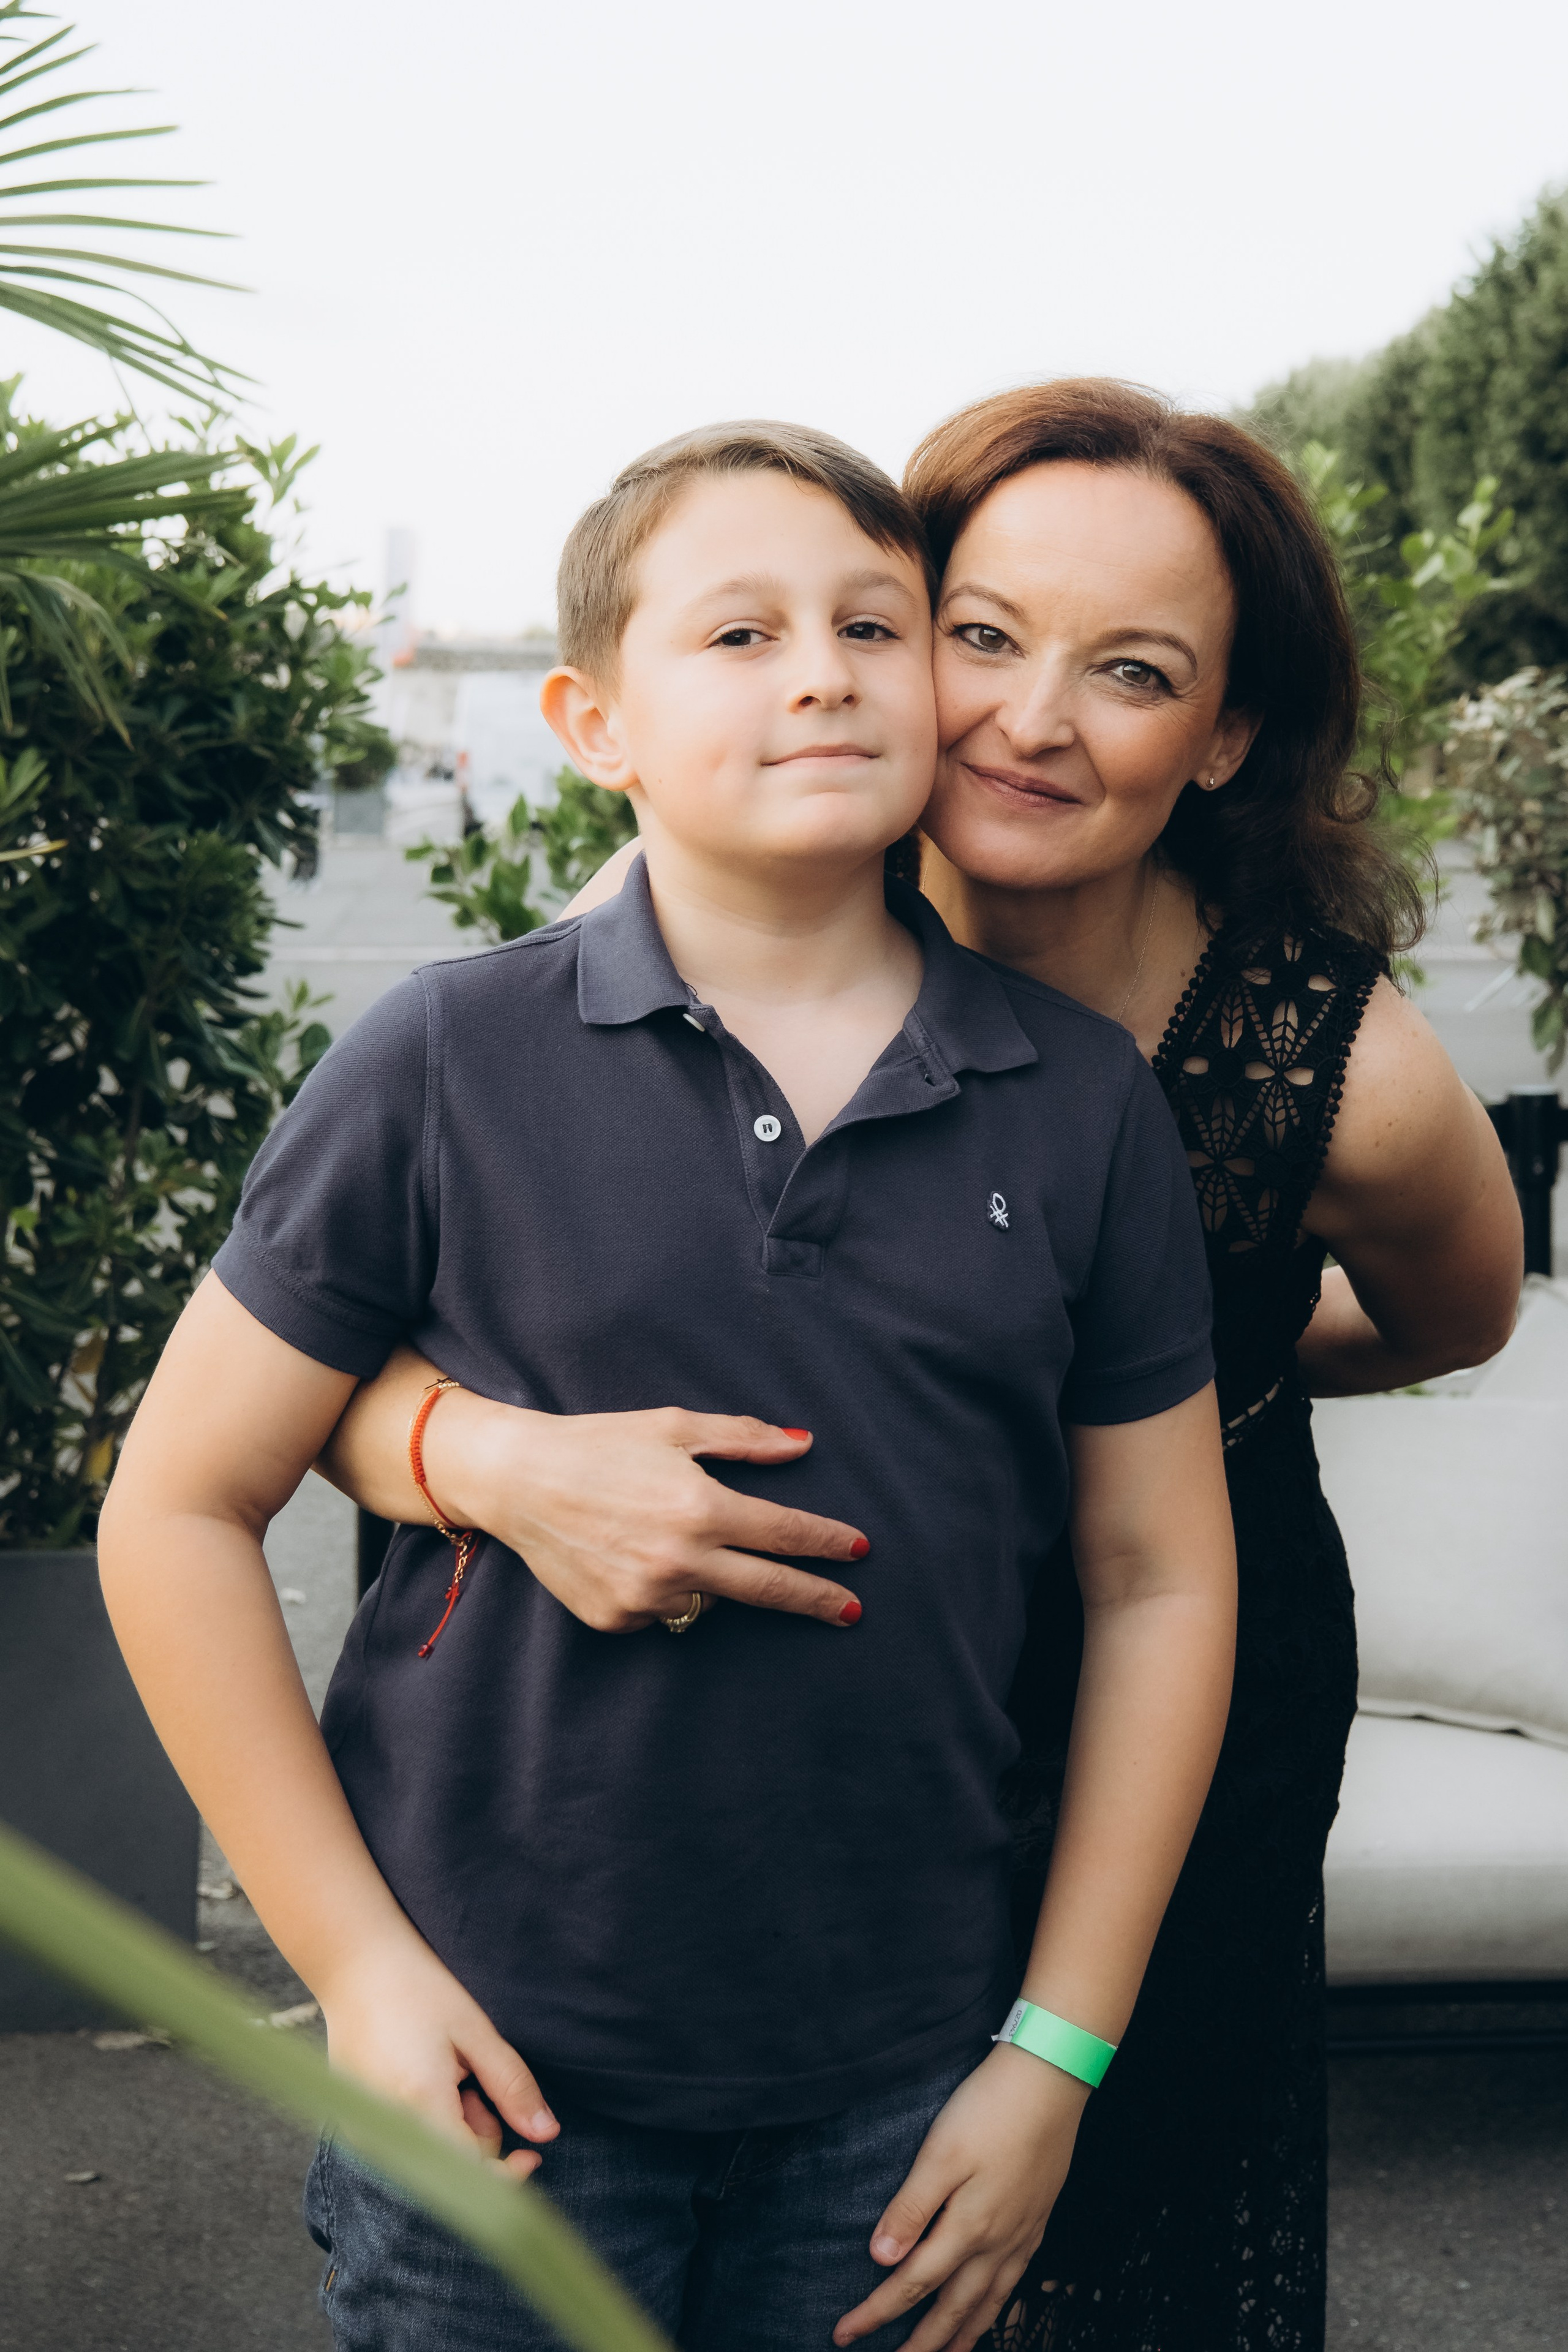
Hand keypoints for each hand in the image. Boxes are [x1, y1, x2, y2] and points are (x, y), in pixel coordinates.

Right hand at [320, 1933, 558, 2181]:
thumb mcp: (475, 2032)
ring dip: (451, 2128)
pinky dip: (424, 2122)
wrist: (355, 1967)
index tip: (531, 2153)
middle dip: (478, 2135)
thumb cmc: (418, 1991)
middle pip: (451, 2165)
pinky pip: (404, 2142)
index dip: (507, 2174)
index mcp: (421, 2107)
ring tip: (448, 2074)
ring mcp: (365, 2129)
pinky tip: (422, 2081)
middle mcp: (387, 2129)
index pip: (471, 2174)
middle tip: (475, 2081)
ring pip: (429, 2154)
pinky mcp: (355, 2123)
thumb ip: (512, 2086)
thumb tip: (546, 2132)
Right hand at [423, 1395, 869, 1632]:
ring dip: (709, 1579)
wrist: (518, 1480)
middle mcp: (680, 1560)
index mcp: (701, 1507)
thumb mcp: (675, 1426)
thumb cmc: (600, 1443)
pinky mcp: (616, 1620)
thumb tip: (803, 1445)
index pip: (785, 1533)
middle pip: (769, 1588)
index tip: (860, 1551)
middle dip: (817, 1599)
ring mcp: (647, 1597)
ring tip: (662, 1539)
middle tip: (852, 1610)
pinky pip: (661, 1612)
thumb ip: (744, 1439)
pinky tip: (629, 1556)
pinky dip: (660, 1591)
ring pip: (708, 1601)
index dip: (828, 1543)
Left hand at [833, 2045, 1087, 2351]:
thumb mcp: (940, 2152)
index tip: (845, 2334)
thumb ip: (912, 2208)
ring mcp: (1022, 2234)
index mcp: (968, 2227)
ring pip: (989, 2303)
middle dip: (921, 2343)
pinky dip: (998, 2307)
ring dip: (964, 2335)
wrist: (1050, 2081)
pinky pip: (1014, 2283)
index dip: (877, 2313)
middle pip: (952, 2308)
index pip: (912, 2284)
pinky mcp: (1037, 2219)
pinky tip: (992, 2307)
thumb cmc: (990, 2110)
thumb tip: (882, 2259)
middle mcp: (997, 2241)